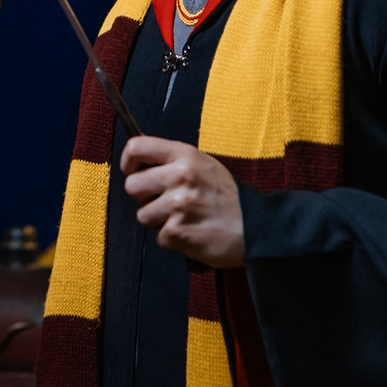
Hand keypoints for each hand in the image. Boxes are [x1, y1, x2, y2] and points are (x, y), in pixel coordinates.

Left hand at [121, 135, 244, 268]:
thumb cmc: (228, 198)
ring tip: (184, 219)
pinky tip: (192, 232)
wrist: (257, 227)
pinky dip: (173, 239)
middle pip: (132, 185)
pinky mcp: (178, 231)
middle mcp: (180, 176)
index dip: (129, 162)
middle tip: (164, 202)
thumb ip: (174, 163)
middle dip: (144, 197)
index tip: (133, 172)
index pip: (137, 147)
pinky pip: (159, 237)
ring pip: (143, 215)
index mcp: (185, 155)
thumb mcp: (204, 166)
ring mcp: (178, 204)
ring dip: (159, 221)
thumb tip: (141, 167)